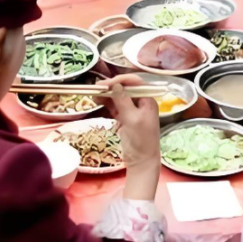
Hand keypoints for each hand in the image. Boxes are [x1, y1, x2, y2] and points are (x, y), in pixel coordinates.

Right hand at [100, 75, 160, 200]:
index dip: (120, 80)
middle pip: (125, 89)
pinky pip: (115, 107)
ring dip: (107, 95)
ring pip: (119, 97)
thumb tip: (115, 85)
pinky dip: (107, 103)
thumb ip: (123, 101)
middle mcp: (141, 103)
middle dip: (111, 87)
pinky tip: (98, 101)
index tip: (106, 83)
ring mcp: (133, 111)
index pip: (135, 82)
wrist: (141, 161)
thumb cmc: (141, 140)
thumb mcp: (132, 119)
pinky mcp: (125, 119)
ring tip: (94, 95)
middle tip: (96, 88)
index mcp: (148, 100)